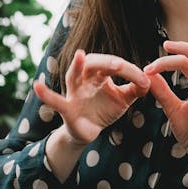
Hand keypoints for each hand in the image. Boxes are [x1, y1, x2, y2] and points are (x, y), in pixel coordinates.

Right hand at [34, 50, 149, 146]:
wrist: (88, 132)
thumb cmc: (104, 109)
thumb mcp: (123, 99)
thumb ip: (136, 89)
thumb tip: (151, 80)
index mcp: (100, 74)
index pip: (114, 66)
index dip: (129, 71)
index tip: (144, 81)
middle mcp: (85, 79)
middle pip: (93, 63)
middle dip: (106, 63)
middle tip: (120, 65)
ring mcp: (73, 92)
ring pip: (73, 75)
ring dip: (76, 66)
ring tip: (79, 56)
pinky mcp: (66, 108)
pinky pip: (55, 100)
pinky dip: (46, 94)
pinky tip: (36, 87)